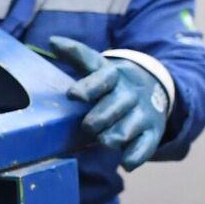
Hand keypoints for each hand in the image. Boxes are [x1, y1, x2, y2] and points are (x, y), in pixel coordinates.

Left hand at [47, 36, 167, 170]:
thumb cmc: (112, 82)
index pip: (102, 78)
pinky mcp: (151, 132)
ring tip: (105, 140)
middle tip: (87, 126)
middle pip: (113, 108)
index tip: (73, 95)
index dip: (88, 87)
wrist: (153, 89)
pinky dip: (135, 156)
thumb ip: (77, 55)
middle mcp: (128, 95)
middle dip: (98, 119)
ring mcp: (141, 114)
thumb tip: (52, 41)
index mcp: (113, 77)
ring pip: (126, 129)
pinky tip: (125, 163)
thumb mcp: (98, 65)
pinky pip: (145, 147)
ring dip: (113, 137)